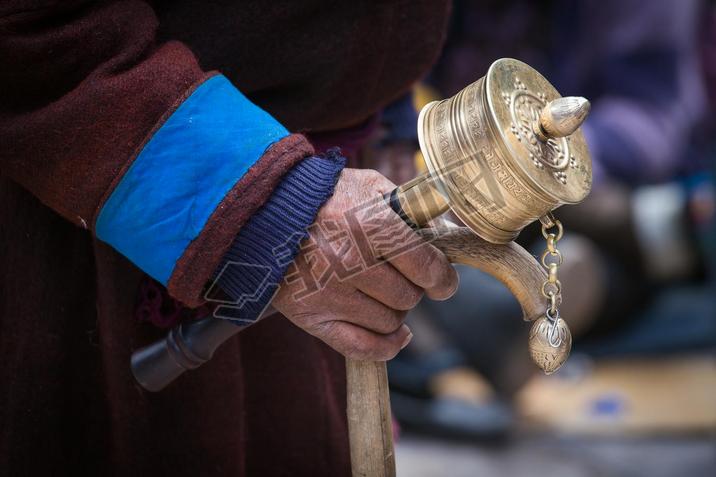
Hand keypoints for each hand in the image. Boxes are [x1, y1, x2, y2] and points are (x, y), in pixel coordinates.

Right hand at [273, 168, 457, 360]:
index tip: (443, 281)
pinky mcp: (311, 315)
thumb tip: (445, 231)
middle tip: (400, 276)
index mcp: (372, 225)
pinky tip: (395, 335)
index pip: (427, 267)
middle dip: (412, 288)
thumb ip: (408, 207)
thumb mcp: (367, 185)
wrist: (263, 211)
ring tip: (382, 292)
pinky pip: (361, 347)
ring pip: (389, 322)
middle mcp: (352, 262)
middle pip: (408, 297)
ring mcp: (330, 292)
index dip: (443, 278)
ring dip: (394, 310)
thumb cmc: (322, 196)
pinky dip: (384, 346)